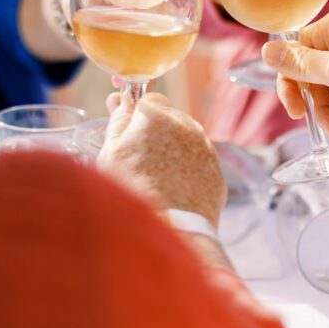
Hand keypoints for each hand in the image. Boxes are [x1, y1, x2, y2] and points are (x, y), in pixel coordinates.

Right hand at [97, 93, 225, 227]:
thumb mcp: (112, 151)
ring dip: (172, 153)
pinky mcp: (216, 174)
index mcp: (159, 114)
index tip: (128, 133)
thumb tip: (121, 100)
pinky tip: (172, 192)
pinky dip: (186, 174)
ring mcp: (206, 150)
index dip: (136, 116)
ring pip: (186, 143)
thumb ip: (118, 121)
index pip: (149, 100)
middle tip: (138, 161)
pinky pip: (198, 166)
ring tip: (155, 180)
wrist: (170, 227)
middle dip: (155, 134)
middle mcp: (188, 126)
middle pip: (169, 120)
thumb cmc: (133, 187)